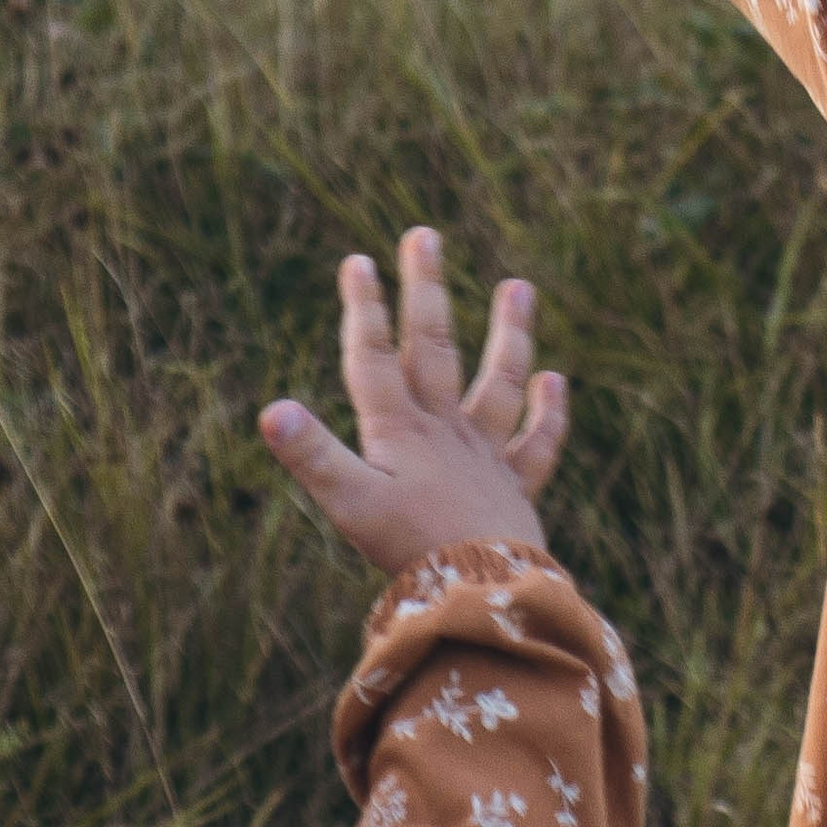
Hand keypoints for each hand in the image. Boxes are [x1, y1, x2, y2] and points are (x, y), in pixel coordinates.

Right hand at [258, 230, 568, 576]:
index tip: (358, 261)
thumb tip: (272, 409)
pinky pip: (537, 445)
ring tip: (519, 285)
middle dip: (425, 291)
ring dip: (509, 333)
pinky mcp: (515, 488)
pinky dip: (548, 414)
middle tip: (425, 236)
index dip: (363, 310)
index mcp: (398, 431)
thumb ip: (312, 455)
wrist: (481, 589)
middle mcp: (444, 430)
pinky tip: (554, 380)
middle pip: (432, 348)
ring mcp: (484, 455)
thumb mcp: (348, 503)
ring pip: (497, 382)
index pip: (372, 358)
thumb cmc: (408, 550)